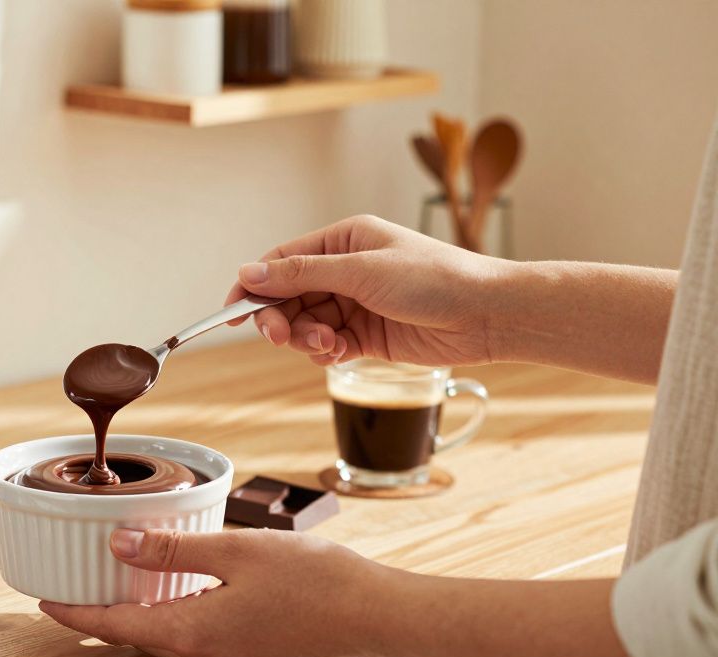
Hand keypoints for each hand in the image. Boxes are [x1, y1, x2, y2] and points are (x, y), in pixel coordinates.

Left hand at [38, 528, 391, 656]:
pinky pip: (198, 635)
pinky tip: (184, 587)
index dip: (75, 614)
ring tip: (124, 577)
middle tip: (79, 582)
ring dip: (143, 610)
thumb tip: (119, 545)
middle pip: (137, 634)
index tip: (44, 603)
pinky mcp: (250, 656)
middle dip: (104, 611)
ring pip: (169, 635)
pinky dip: (178, 613)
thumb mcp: (237, 551)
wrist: (378, 617)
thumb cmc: (318, 583)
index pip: (113, 627)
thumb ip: (174, 550)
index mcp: (192, 634)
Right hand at [224, 215, 510, 366]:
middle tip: (281, 337)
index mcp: (343, 240)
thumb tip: (249, 274)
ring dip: (305, 338)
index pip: (282, 262)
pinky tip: (339, 353)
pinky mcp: (367, 335)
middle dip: (280, 318)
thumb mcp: (361, 271)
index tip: (233, 312)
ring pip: (305, 324)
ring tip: (328, 344)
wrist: (487, 315)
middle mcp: (346, 270)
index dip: (254, 287)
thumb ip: (302, 274)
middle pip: (288, 297)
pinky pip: (326, 345)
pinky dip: (324, 352)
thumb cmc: (436, 279)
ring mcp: (355, 303)